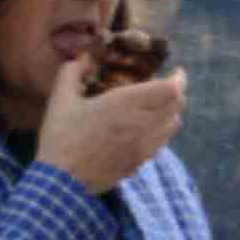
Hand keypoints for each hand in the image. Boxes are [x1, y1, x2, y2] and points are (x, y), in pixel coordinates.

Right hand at [39, 43, 184, 193]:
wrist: (63, 181)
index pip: (170, 90)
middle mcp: (142, 124)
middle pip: (177, 105)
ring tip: (161, 105)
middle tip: (169, 85)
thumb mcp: (60, 99)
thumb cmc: (61, 136)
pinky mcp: (140, 162)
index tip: (177, 72)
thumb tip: (83, 58)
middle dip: (177, 93)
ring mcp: (144, 146)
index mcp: (125, 104)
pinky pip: (163, 143)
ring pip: (173, 125)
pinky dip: (163, 131)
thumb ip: (71, 72)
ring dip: (172, 112)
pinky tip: (150, 128)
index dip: (179, 79)